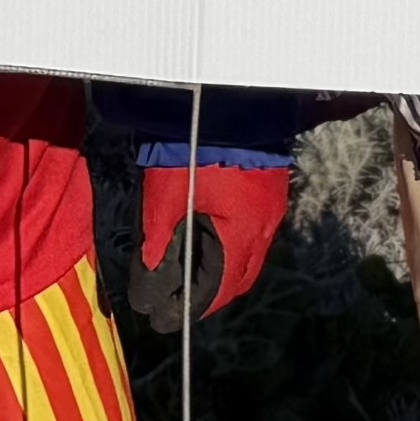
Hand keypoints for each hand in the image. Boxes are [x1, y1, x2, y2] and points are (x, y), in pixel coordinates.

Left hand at [131, 159, 292, 323]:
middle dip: (210, 296)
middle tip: (178, 305)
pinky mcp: (269, 191)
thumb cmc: (193, 147)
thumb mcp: (165, 198)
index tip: (167, 320)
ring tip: (189, 280)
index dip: (192, 309)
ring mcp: (270, 208)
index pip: (220, 289)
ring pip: (248, 257)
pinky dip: (230, 248)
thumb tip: (149, 287)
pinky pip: (253, 233)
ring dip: (221, 272)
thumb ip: (157, 244)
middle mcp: (265, 226)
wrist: (226, 100)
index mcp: (243, 233)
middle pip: (239, 278)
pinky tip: (209, 244)